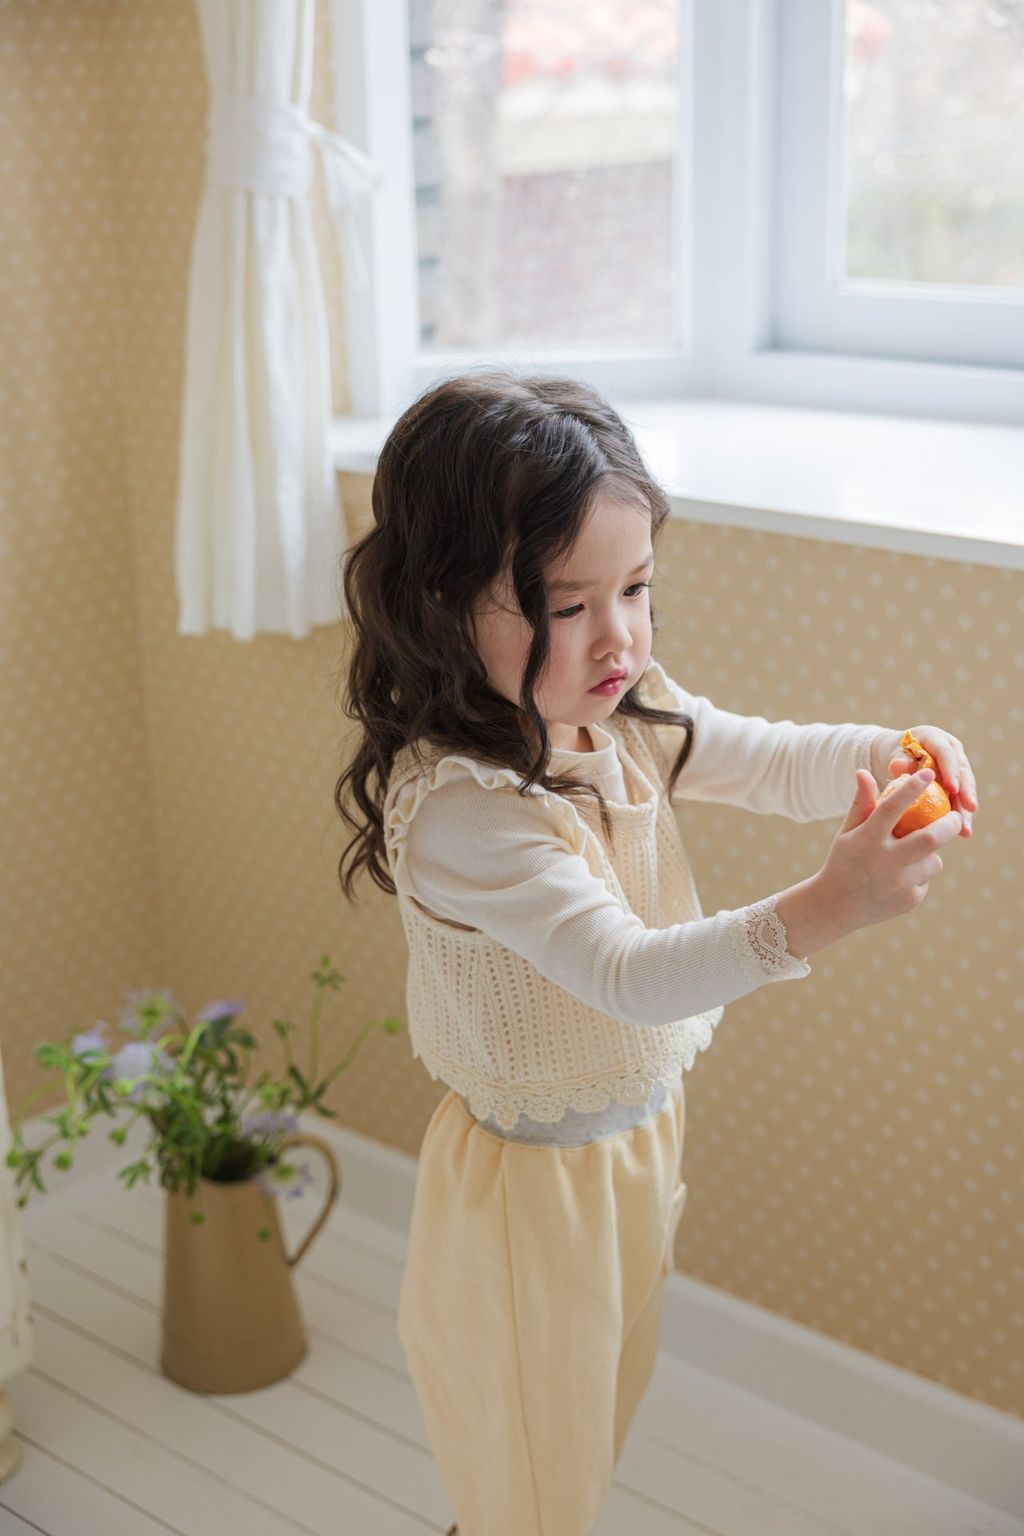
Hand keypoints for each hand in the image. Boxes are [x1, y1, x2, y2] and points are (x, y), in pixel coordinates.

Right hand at [817, 768, 962, 932]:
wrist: (836, 907)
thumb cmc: (844, 861)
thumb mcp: (847, 832)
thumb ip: (861, 804)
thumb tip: (864, 771)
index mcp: (867, 840)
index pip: (892, 807)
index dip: (912, 788)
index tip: (928, 773)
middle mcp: (885, 861)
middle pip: (931, 839)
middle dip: (949, 824)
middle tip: (955, 817)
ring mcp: (899, 883)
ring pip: (933, 860)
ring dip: (930, 854)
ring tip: (910, 857)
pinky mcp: (911, 899)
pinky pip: (927, 879)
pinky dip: (920, 874)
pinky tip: (899, 880)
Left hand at [876, 725, 977, 837]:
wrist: (900, 755)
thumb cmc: (895, 754)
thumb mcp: (894, 755)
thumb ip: (898, 760)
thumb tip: (898, 766)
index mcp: (936, 738)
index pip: (946, 753)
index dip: (951, 770)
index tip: (952, 788)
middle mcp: (951, 750)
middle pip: (962, 771)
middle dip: (966, 791)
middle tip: (969, 809)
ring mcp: (957, 765)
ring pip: (965, 787)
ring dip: (966, 808)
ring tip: (965, 829)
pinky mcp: (958, 781)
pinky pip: (961, 798)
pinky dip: (961, 814)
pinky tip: (963, 832)